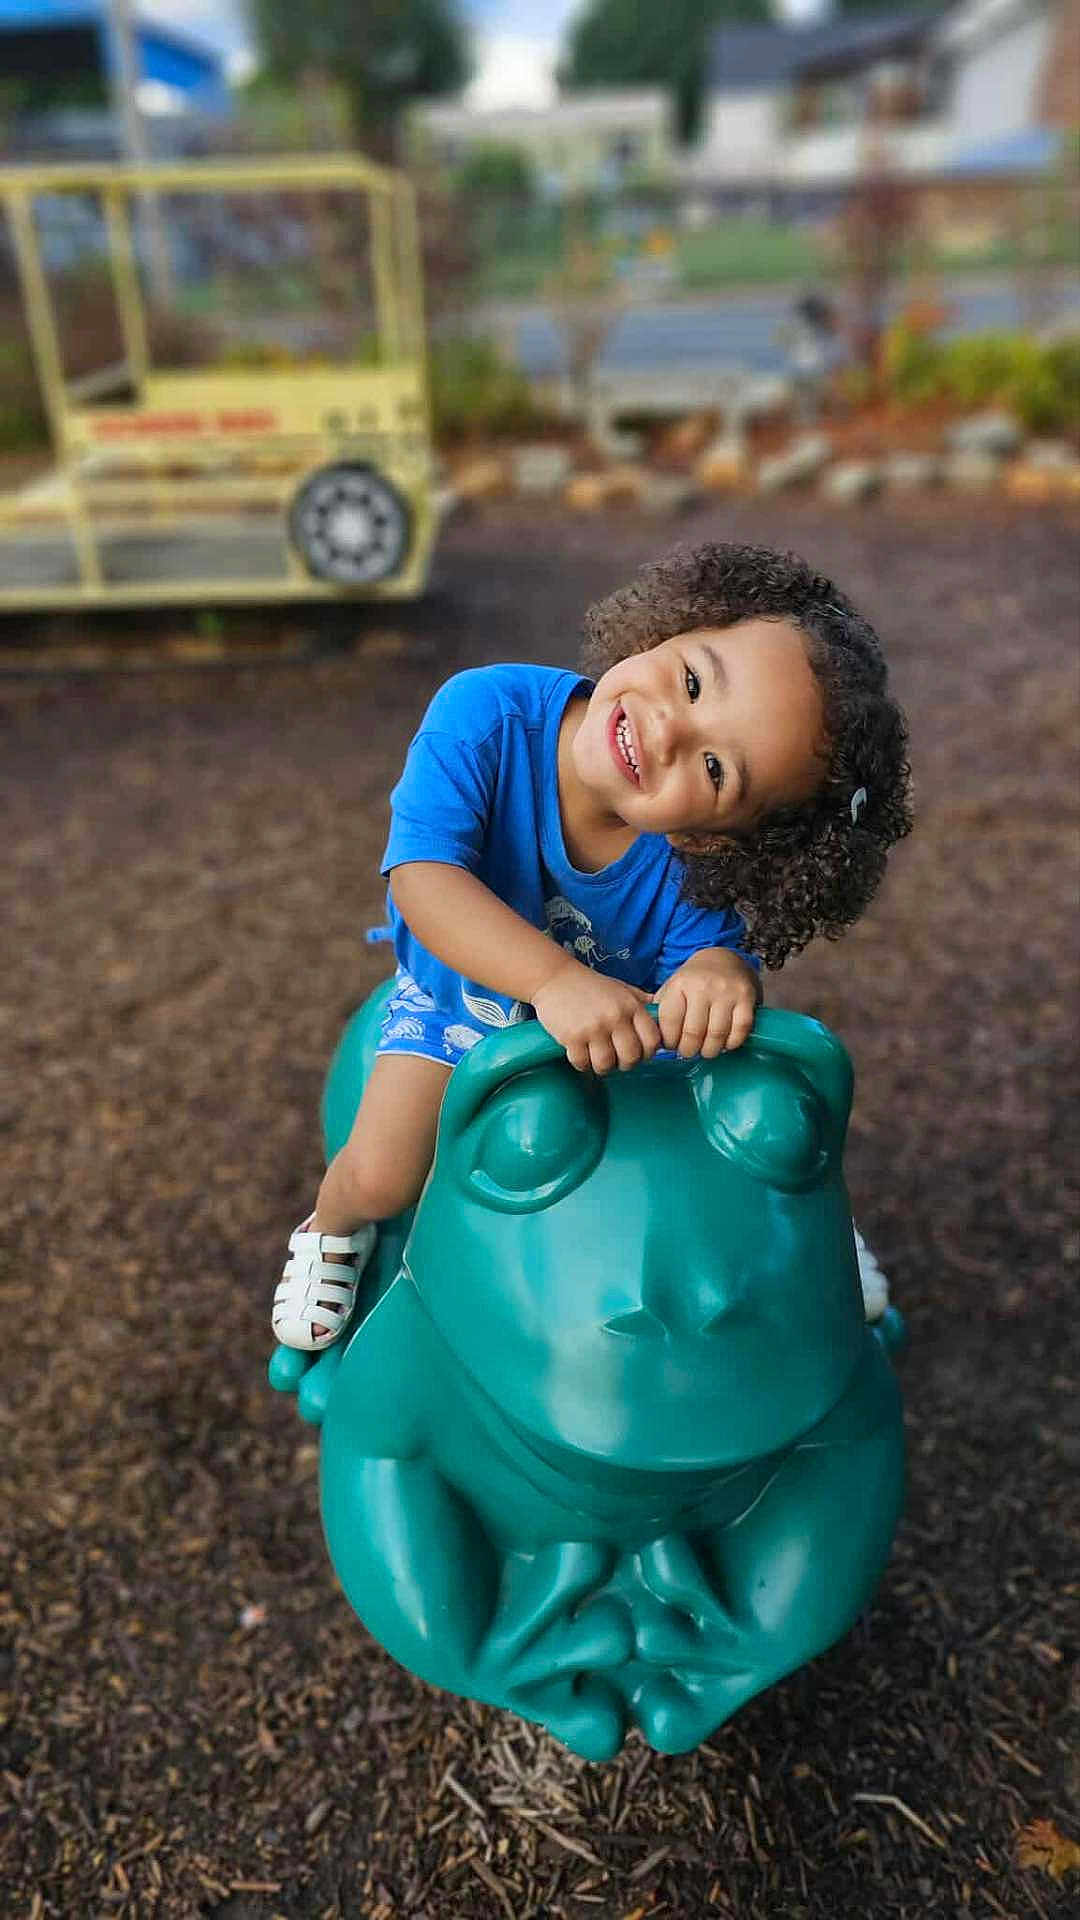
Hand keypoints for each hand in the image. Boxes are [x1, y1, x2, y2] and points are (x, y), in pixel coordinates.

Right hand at [532, 956, 660, 1074]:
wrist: (555, 977)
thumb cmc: (591, 986)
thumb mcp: (622, 989)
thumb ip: (642, 1003)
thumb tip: (663, 1016)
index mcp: (631, 1006)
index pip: (652, 1041)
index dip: (647, 1052)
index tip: (638, 1052)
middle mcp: (615, 1017)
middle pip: (631, 1057)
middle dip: (625, 1063)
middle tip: (617, 1059)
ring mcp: (593, 1027)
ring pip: (606, 1064)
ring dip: (602, 1066)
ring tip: (597, 1057)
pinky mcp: (572, 1036)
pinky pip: (582, 1063)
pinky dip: (582, 1063)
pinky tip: (581, 1053)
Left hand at [655, 949, 758, 1057]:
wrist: (724, 958)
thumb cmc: (694, 981)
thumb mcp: (673, 987)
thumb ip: (661, 1011)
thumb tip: (654, 1041)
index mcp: (680, 984)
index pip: (670, 1022)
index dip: (669, 1041)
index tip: (671, 1045)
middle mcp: (703, 986)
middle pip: (693, 1033)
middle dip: (688, 1050)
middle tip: (688, 1051)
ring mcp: (726, 992)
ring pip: (716, 1035)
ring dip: (709, 1050)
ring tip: (705, 1050)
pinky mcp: (746, 998)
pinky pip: (740, 1030)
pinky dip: (731, 1043)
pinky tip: (724, 1043)